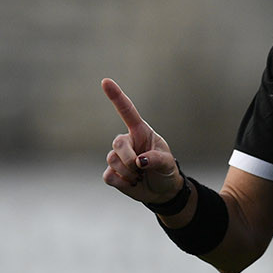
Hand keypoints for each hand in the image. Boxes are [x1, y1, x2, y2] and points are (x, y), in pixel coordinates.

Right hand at [101, 78, 183, 204]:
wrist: (161, 191)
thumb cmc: (165, 170)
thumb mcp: (167, 163)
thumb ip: (156, 159)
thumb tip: (139, 161)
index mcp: (140, 132)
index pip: (127, 111)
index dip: (116, 96)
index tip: (105, 81)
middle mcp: (127, 141)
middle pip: (117, 143)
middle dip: (129, 159)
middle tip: (142, 169)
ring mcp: (117, 157)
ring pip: (112, 161)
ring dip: (128, 173)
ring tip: (140, 177)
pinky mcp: (112, 172)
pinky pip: (109, 176)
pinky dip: (122, 183)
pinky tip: (131, 183)